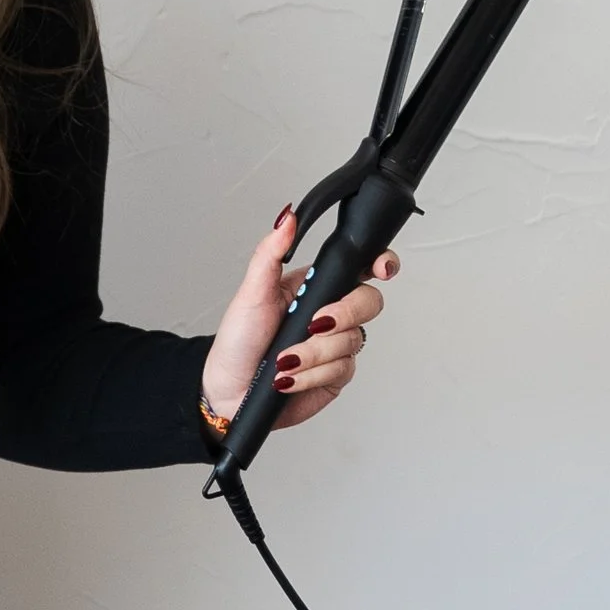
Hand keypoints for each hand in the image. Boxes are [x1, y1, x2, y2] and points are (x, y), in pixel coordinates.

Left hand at [201, 208, 398, 433]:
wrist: (229, 391)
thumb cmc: (238, 340)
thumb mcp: (252, 293)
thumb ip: (271, 253)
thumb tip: (287, 217)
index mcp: (315, 286)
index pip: (359, 268)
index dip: (380, 263)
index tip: (381, 268)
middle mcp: (331, 312)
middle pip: (369, 302)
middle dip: (343, 314)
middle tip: (313, 324)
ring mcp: (336, 343)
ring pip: (353, 340)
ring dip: (314, 353)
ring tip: (283, 359)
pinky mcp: (336, 373)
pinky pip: (343, 369)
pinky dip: (312, 374)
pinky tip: (290, 377)